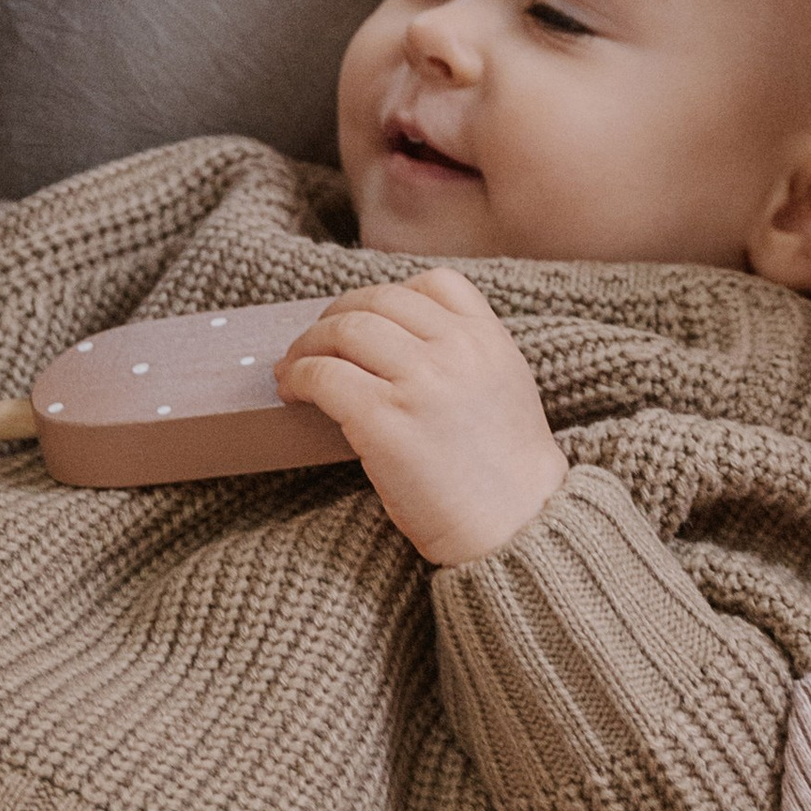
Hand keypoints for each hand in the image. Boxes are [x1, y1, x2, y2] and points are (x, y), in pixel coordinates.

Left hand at [276, 270, 566, 566]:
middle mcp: (455, 351)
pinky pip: (323, 376)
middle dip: (335, 316)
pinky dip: (298, 377)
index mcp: (488, 339)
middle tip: (313, 343)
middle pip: (377, 301)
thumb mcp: (506, 388)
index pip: (434, 283)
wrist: (517, 527)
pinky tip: (292, 392)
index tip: (365, 320)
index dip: (389, 295)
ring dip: (307, 344)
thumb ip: (469, 354)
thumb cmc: (506, 473)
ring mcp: (419, 382)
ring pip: (344, 330)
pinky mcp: (383, 420)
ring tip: (293, 369)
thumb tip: (404, 340)